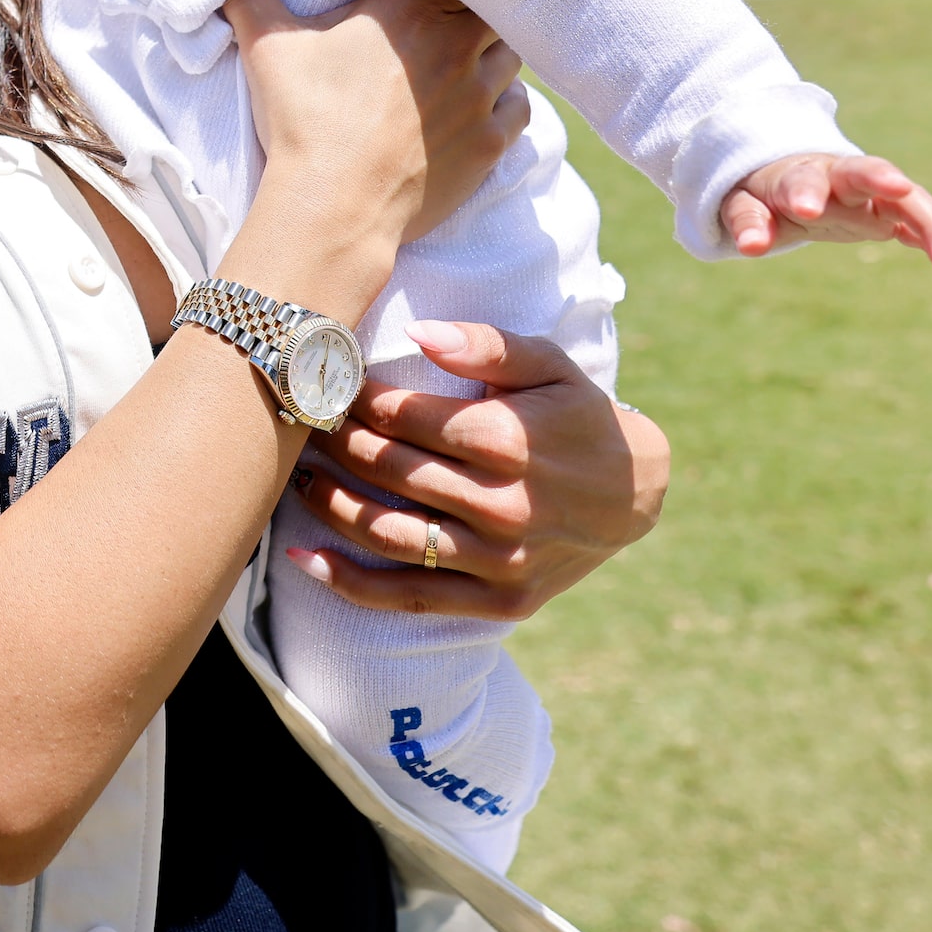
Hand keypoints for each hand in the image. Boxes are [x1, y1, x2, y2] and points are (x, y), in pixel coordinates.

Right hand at [211, 0, 525, 312]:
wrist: (331, 206)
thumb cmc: (300, 119)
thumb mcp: (267, 43)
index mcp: (410, 7)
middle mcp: (457, 42)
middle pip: (489, 7)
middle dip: (470, 11)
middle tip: (441, 25)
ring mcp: (480, 94)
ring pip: (509, 55)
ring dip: (490, 55)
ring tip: (460, 63)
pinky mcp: (491, 142)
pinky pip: (519, 107)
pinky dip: (504, 103)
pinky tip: (477, 107)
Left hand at [282, 321, 666, 621]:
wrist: (635, 493)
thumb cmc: (576, 415)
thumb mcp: (548, 364)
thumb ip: (485, 345)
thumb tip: (418, 332)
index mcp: (507, 439)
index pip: (402, 416)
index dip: (353, 399)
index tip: (324, 384)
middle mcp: (502, 503)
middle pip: (388, 470)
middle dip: (335, 444)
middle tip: (300, 424)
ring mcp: (500, 558)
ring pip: (389, 533)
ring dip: (330, 507)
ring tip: (297, 480)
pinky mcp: (499, 599)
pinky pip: (410, 596)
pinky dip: (351, 582)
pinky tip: (304, 560)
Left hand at [722, 152, 931, 278]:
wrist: (792, 180)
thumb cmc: (765, 194)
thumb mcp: (744, 205)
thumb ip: (746, 222)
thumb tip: (750, 247)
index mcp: (801, 175)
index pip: (803, 180)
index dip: (805, 193)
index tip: (805, 211)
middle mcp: (844, 178)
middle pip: (868, 172)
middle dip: (885, 180)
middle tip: (899, 190)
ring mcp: (874, 194)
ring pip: (908, 201)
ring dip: (931, 226)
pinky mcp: (892, 214)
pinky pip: (923, 227)